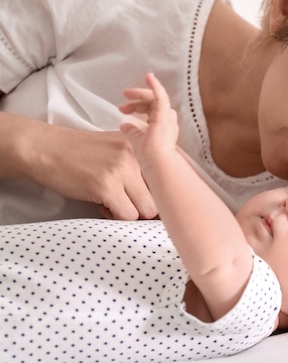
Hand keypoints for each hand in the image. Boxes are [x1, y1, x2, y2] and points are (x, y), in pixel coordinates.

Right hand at [28, 127, 157, 220]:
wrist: (44, 147)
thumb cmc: (79, 153)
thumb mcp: (116, 150)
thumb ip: (139, 166)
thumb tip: (161, 194)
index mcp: (142, 146)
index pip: (168, 177)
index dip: (159, 194)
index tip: (147, 199)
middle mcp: (137, 155)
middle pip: (161, 196)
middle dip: (146, 207)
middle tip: (127, 204)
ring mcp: (122, 170)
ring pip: (147, 209)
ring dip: (131, 213)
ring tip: (113, 204)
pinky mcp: (106, 185)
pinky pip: (127, 215)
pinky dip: (115, 216)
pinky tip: (101, 205)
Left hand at [119, 73, 178, 169]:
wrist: (156, 162)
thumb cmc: (149, 155)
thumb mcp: (136, 139)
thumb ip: (131, 131)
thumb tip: (124, 124)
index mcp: (162, 125)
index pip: (151, 109)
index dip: (136, 107)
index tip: (122, 109)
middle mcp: (167, 120)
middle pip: (153, 102)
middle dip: (137, 98)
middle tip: (124, 95)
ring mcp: (167, 117)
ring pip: (156, 98)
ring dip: (141, 93)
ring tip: (127, 93)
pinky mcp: (164, 115)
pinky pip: (161, 96)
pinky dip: (155, 86)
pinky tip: (149, 77)